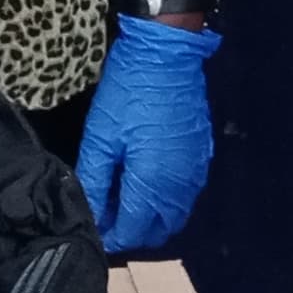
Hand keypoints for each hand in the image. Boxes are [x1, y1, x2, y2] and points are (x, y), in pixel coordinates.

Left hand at [74, 13, 218, 256]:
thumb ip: (94, 180)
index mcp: (152, 184)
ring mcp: (195, 173)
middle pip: (157, 231)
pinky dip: (167, 200)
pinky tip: (147, 181)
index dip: (110, 236)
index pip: (132, 231)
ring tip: (125, 199)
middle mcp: (179, 187)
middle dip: (132, 231)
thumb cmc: (128, 94)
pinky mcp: (202, 157)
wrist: (167, 56)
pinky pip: (185, 195)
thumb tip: (90, 214)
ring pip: (175, 215)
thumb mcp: (101, 136)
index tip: (94, 228)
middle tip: (108, 214)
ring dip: (152, 218)